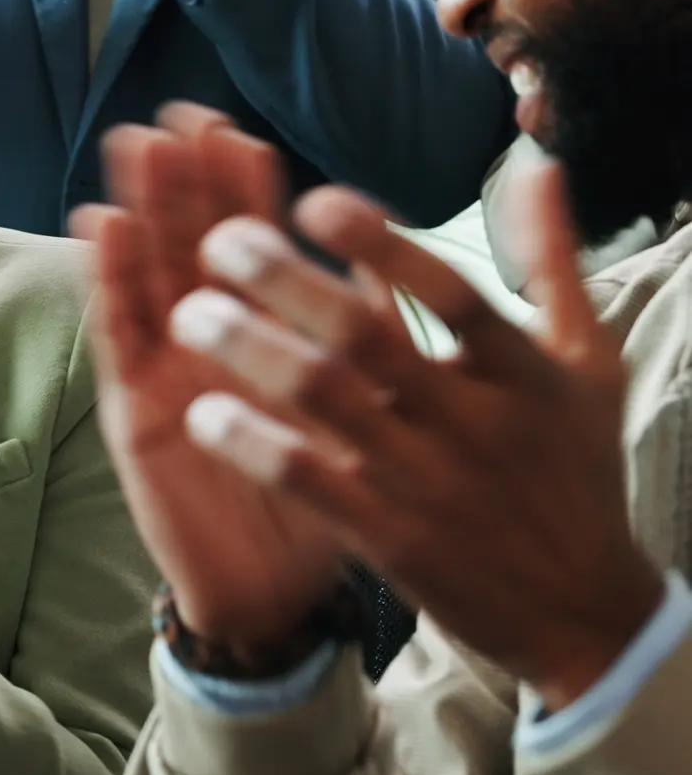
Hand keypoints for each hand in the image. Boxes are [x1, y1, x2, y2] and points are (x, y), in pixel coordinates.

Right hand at [71, 103, 344, 646]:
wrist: (277, 589)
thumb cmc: (319, 491)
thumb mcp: (352, 400)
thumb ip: (359, 319)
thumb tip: (382, 237)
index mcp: (261, 332)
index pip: (247, 242)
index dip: (239, 185)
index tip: (234, 129)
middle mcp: (207, 340)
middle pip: (190, 243)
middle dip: (185, 180)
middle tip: (179, 116)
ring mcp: (166, 370)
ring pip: (150, 273)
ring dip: (143, 208)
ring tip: (136, 145)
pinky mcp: (135, 411)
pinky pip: (122, 337)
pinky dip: (110, 280)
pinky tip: (103, 225)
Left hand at [175, 161, 663, 708]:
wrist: (579, 609)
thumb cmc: (573, 469)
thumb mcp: (586, 363)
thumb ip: (553, 262)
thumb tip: (540, 165)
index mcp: (520, 370)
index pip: (449, 292)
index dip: (380, 244)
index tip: (314, 200)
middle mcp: (471, 421)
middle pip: (366, 337)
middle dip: (285, 281)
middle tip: (219, 240)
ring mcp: (425, 482)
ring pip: (323, 402)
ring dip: (249, 350)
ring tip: (188, 311)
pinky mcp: (388, 537)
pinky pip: (307, 482)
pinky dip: (252, 444)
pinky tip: (202, 413)